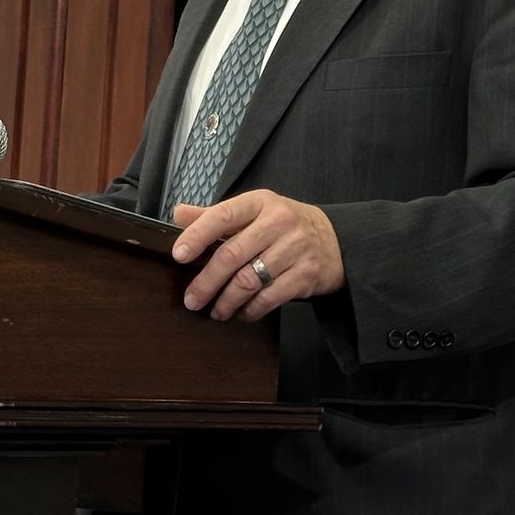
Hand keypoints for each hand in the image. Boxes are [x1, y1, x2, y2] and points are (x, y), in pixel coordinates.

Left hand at [172, 190, 345, 321]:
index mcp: (260, 202)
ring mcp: (295, 248)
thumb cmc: (285, 225)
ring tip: (216, 311)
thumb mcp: (254, 211)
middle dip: (207, 281)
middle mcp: (278, 222)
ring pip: (249, 280)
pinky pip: (269, 297)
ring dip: (227, 301)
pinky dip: (251, 310)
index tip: (178, 255)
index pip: (223, 215)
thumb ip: (216, 215)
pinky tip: (242, 313)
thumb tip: (178, 214)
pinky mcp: (306, 274)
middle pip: (232, 254)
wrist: (336, 240)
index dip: (197, 235)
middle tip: (192, 300)